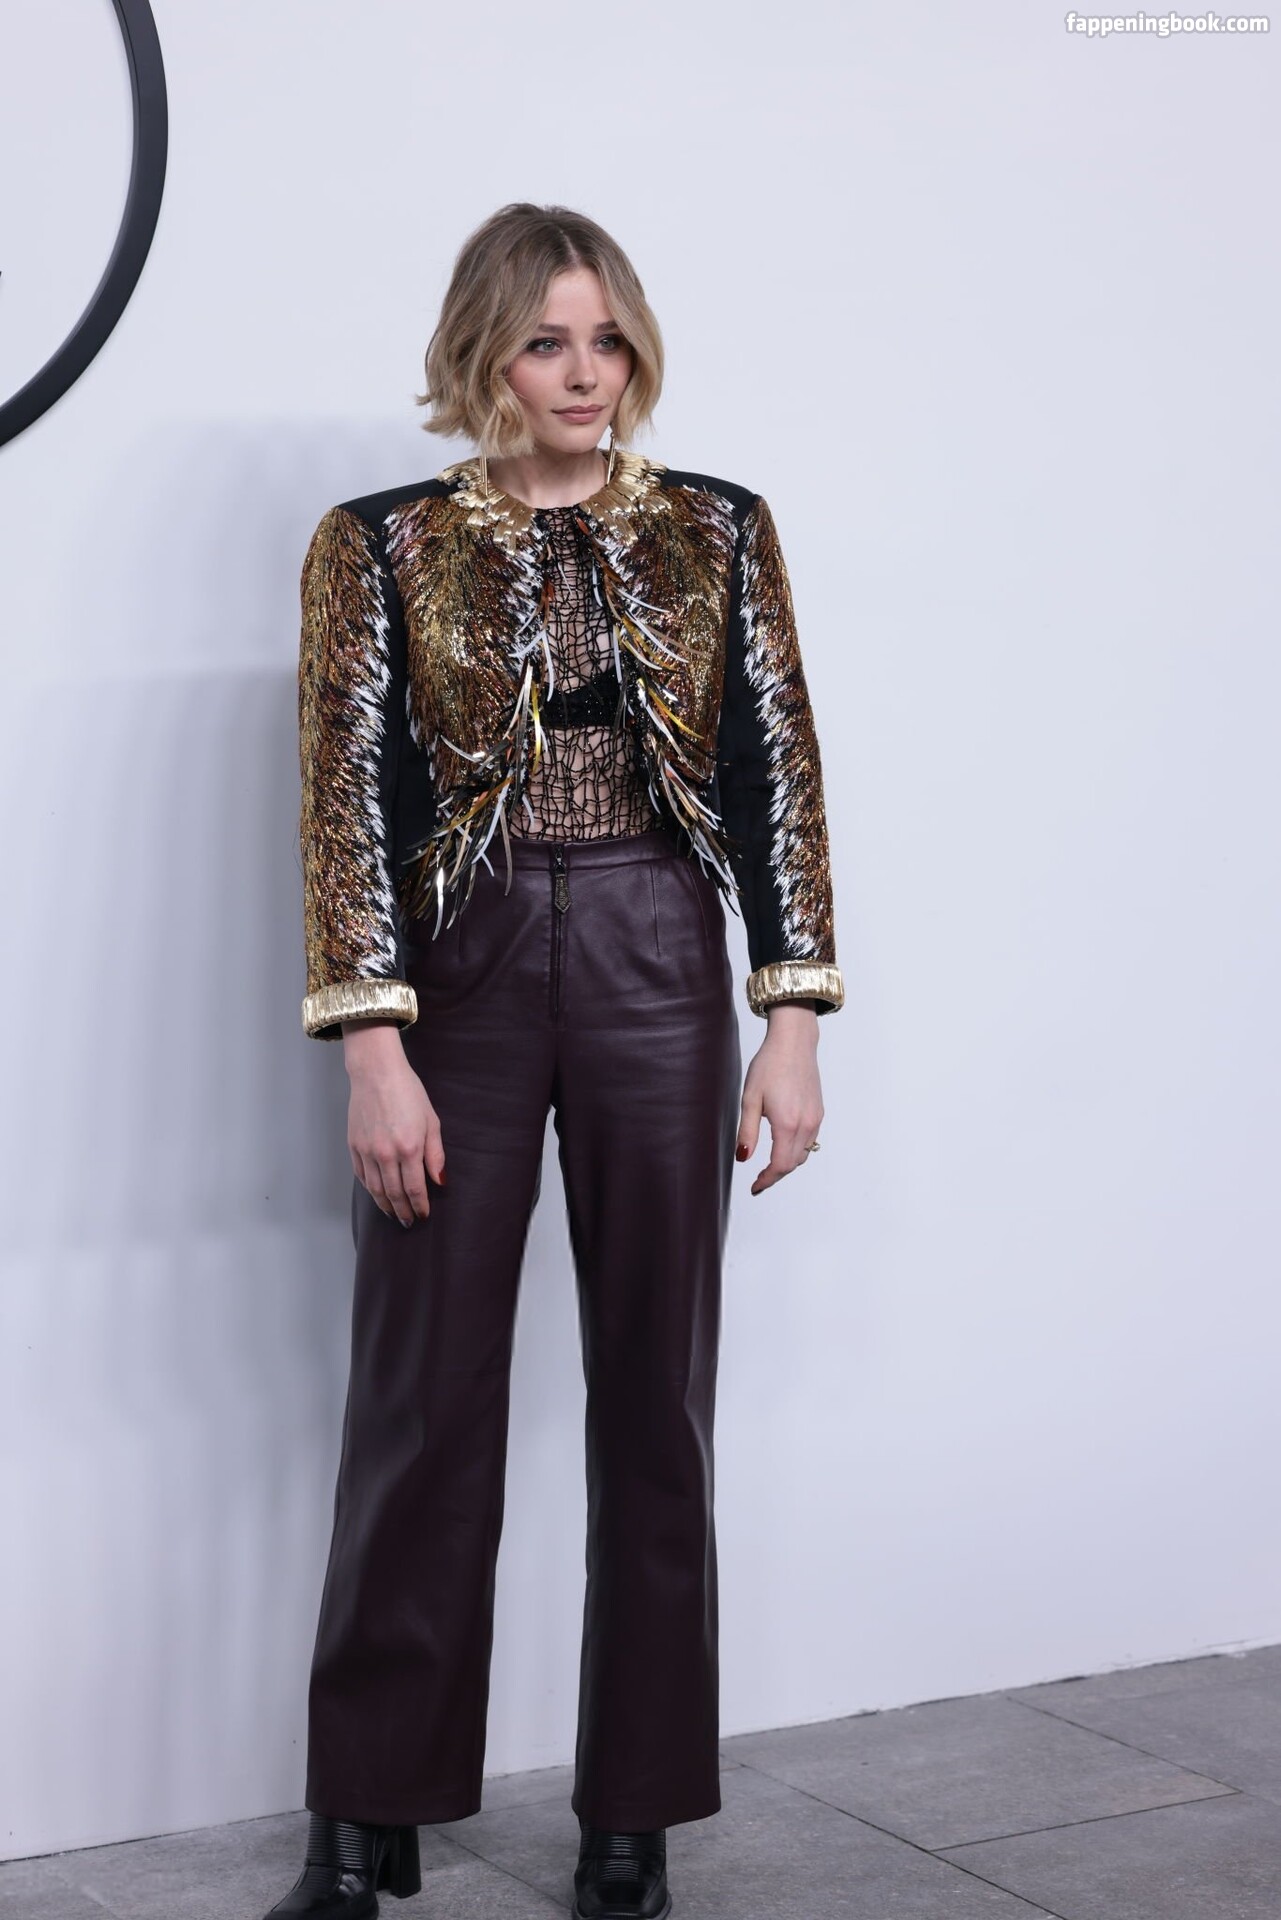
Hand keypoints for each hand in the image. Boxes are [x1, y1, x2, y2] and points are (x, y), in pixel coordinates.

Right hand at [341, 1020, 445, 1225]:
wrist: (376, 1073)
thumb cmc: (408, 1092)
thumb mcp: (431, 1121)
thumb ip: (436, 1154)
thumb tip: (439, 1181)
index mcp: (409, 1148)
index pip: (415, 1189)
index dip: (420, 1205)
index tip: (423, 1215)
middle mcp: (386, 1154)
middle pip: (394, 1194)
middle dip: (403, 1211)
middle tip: (408, 1222)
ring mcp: (367, 1151)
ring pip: (376, 1189)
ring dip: (385, 1206)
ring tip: (393, 1215)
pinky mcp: (354, 1145)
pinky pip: (362, 1176)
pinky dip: (370, 1190)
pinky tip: (377, 1195)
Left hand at [735, 1002, 824, 1196]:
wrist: (794, 1043)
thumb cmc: (770, 1065)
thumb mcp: (750, 1099)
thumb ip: (747, 1132)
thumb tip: (744, 1158)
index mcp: (787, 1123)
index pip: (780, 1165)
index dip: (767, 1180)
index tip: (755, 1187)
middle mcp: (806, 1125)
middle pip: (793, 1164)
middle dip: (776, 1175)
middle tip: (759, 1180)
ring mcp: (815, 1119)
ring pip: (803, 1154)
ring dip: (787, 1163)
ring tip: (769, 1165)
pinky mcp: (819, 1112)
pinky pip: (810, 1141)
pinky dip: (797, 1150)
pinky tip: (783, 1145)